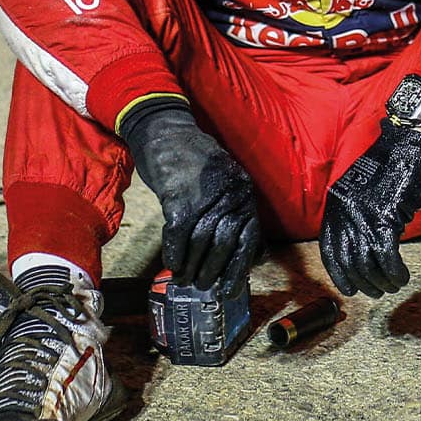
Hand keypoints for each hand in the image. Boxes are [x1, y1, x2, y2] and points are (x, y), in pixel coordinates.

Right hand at [121, 102, 261, 296]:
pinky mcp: (179, 196)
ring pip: (201, 241)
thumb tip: (253, 253)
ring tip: (185, 280)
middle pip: (224, 243)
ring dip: (192, 266)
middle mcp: (230, 193)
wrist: (166, 132)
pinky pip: (178, 234)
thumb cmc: (194, 161)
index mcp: (244, 191)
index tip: (230, 288)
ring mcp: (205, 195)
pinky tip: (173, 265)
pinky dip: (175, 253)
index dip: (239, 266)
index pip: (249, 237)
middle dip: (213, 270)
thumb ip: (237, 213)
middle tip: (203, 286)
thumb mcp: (225, 181)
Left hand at [319, 77, 420, 297]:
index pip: (330, 250)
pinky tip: (402, 276)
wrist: (412, 143)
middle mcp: (345, 211)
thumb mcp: (364, 191)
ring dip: (381, 281)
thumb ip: (358, 216)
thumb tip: (363, 248)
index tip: (350, 288)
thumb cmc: (394, 165)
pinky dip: (395, 272)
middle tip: (376, 292)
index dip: (340, 274)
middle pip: (349, 261)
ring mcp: (364, 215)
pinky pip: (387, 257)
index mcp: (336, 204)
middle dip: (363, 282)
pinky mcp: (386, 218)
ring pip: (367, 264)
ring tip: (392, 285)